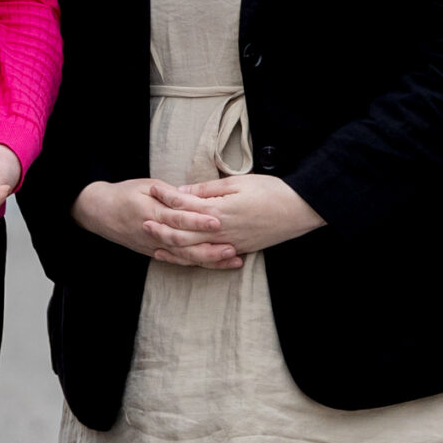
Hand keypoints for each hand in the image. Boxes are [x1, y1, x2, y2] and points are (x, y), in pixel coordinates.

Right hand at [72, 179, 240, 268]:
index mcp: (151, 212)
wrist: (99, 212)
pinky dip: (196, 264)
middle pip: (184, 244)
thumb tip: (191, 196)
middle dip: (210, 248)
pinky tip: (214, 265)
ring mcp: (154, 246)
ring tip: (231, 259)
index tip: (217, 220)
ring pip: (184, 257)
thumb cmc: (125, 194)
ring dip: (209, 259)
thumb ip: (169, 193)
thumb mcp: (145, 186)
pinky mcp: (154, 253)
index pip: (177, 218)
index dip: (198, 220)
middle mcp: (154, 233)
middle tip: (233, 248)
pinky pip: (177, 261)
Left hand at [142, 173, 323, 259]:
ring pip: (195, 250)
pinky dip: (194, 259)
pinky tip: (184, 258)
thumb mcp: (238, 183)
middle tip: (142, 222)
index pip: (185, 204)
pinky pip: (211, 259)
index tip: (152, 190)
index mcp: (219, 210)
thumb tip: (184, 191)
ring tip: (155, 246)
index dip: (167, 197)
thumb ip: (209, 189)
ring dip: (173, 249)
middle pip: (184, 232)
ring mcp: (230, 244)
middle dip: (162, 228)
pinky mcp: (239, 250)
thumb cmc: (271, 192)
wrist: (300, 211)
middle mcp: (221, 231)